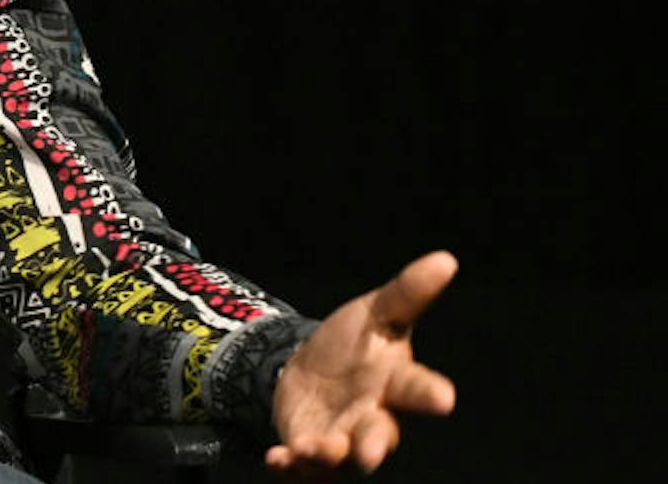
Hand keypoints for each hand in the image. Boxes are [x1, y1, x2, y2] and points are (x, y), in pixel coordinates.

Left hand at [267, 250, 457, 475]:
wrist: (311, 369)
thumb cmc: (356, 345)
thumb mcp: (376, 313)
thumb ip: (407, 293)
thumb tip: (446, 259)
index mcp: (395, 383)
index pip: (417, 388)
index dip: (430, 394)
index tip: (444, 398)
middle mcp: (374, 418)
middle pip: (380, 436)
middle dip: (374, 445)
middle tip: (369, 452)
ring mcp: (342, 439)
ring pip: (340, 457)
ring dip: (326, 455)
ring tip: (309, 448)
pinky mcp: (310, 449)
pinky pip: (303, 467)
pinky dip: (290, 465)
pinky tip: (277, 458)